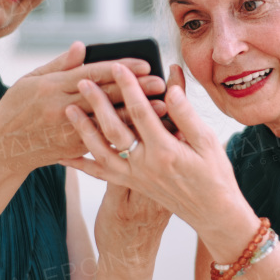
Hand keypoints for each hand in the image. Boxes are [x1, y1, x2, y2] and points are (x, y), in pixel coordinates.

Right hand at [0, 43, 166, 174]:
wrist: (3, 148)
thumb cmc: (17, 108)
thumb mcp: (31, 79)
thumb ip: (60, 64)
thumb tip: (83, 46)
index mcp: (51, 86)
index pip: (92, 74)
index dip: (120, 68)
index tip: (145, 64)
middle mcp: (61, 108)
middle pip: (105, 96)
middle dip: (135, 90)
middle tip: (162, 84)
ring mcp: (68, 130)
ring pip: (109, 120)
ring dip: (137, 114)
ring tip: (161, 108)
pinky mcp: (73, 147)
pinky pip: (103, 138)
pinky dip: (125, 132)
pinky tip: (145, 129)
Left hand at [61, 64, 258, 261]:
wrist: (212, 213)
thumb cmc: (214, 175)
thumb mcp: (207, 141)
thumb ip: (185, 114)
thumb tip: (170, 86)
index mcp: (166, 151)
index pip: (141, 112)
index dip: (128, 87)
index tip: (117, 66)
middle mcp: (146, 165)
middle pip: (114, 130)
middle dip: (97, 103)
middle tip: (84, 81)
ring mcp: (135, 177)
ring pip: (101, 152)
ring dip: (83, 130)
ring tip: (69, 109)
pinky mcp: (131, 185)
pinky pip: (101, 174)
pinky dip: (81, 164)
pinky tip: (64, 155)